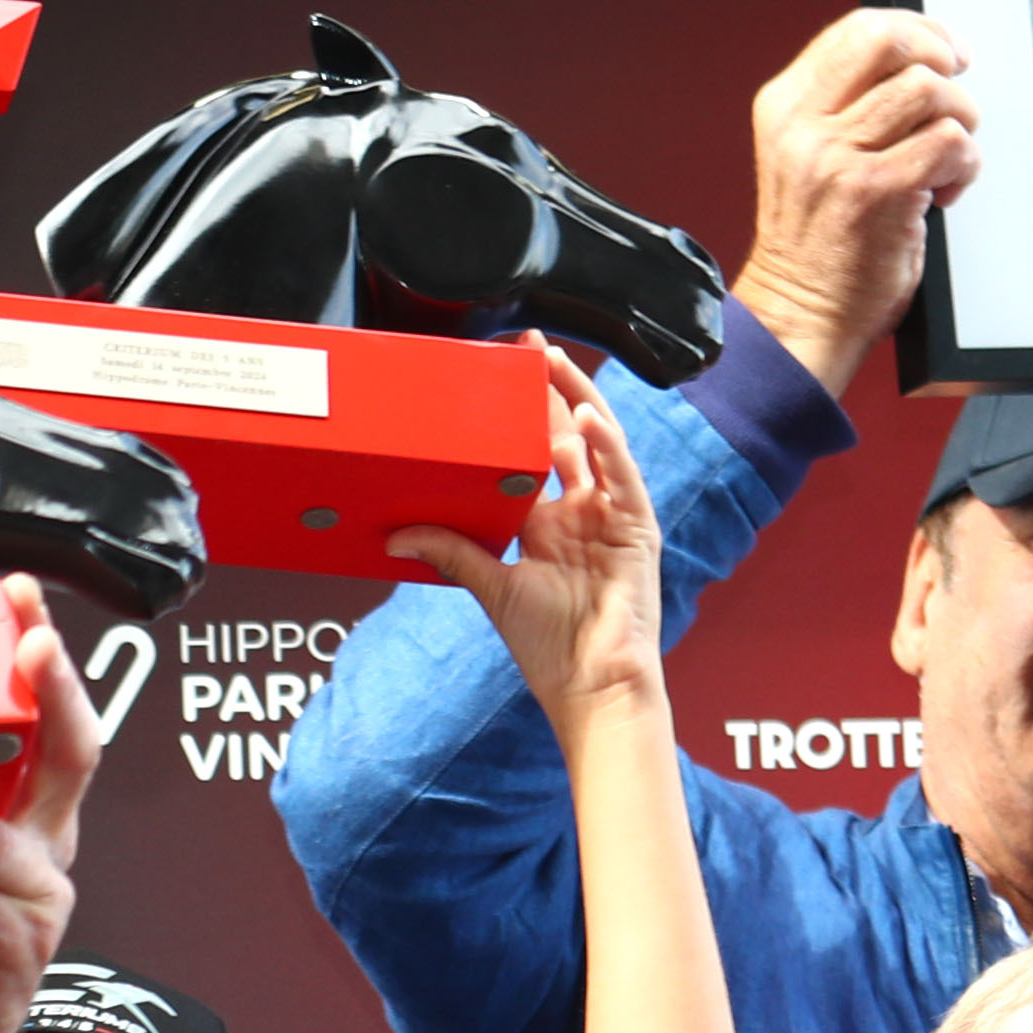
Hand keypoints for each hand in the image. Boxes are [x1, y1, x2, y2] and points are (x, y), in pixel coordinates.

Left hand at [389, 343, 667, 735]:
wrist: (590, 686)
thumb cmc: (549, 646)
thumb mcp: (492, 588)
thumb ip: (451, 552)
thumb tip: (396, 535)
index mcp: (547, 523)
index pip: (531, 455)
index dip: (517, 417)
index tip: (494, 379)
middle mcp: (581, 511)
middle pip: (566, 437)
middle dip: (549, 390)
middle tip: (527, 346)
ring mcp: (611, 516)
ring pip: (598, 444)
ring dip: (578, 400)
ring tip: (553, 362)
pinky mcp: (636, 528)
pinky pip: (621, 477)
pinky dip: (606, 447)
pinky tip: (587, 419)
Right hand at [724, 9, 983, 395]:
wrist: (800, 313)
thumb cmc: (815, 243)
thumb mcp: (809, 154)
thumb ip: (847, 105)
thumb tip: (920, 61)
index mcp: (784, 107)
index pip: (857, 29)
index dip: (916, 29)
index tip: (944, 53)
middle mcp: (804, 126)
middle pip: (890, 41)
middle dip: (939, 54)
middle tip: (956, 83)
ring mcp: (836, 157)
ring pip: (929, 90)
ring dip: (959, 120)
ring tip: (945, 158)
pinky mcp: (876, 191)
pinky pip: (948, 141)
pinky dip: (964, 164)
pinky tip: (944, 190)